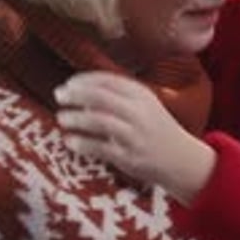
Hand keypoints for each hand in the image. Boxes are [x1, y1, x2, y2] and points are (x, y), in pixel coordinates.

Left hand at [55, 71, 215, 203]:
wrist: (180, 159)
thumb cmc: (155, 129)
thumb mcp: (144, 105)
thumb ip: (118, 96)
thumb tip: (80, 90)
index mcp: (141, 95)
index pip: (108, 80)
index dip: (84, 80)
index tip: (69, 83)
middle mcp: (138, 112)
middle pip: (100, 97)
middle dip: (75, 94)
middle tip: (59, 95)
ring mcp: (133, 135)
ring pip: (98, 121)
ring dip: (75, 118)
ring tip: (62, 118)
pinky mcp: (128, 156)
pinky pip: (99, 147)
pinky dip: (81, 143)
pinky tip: (70, 141)